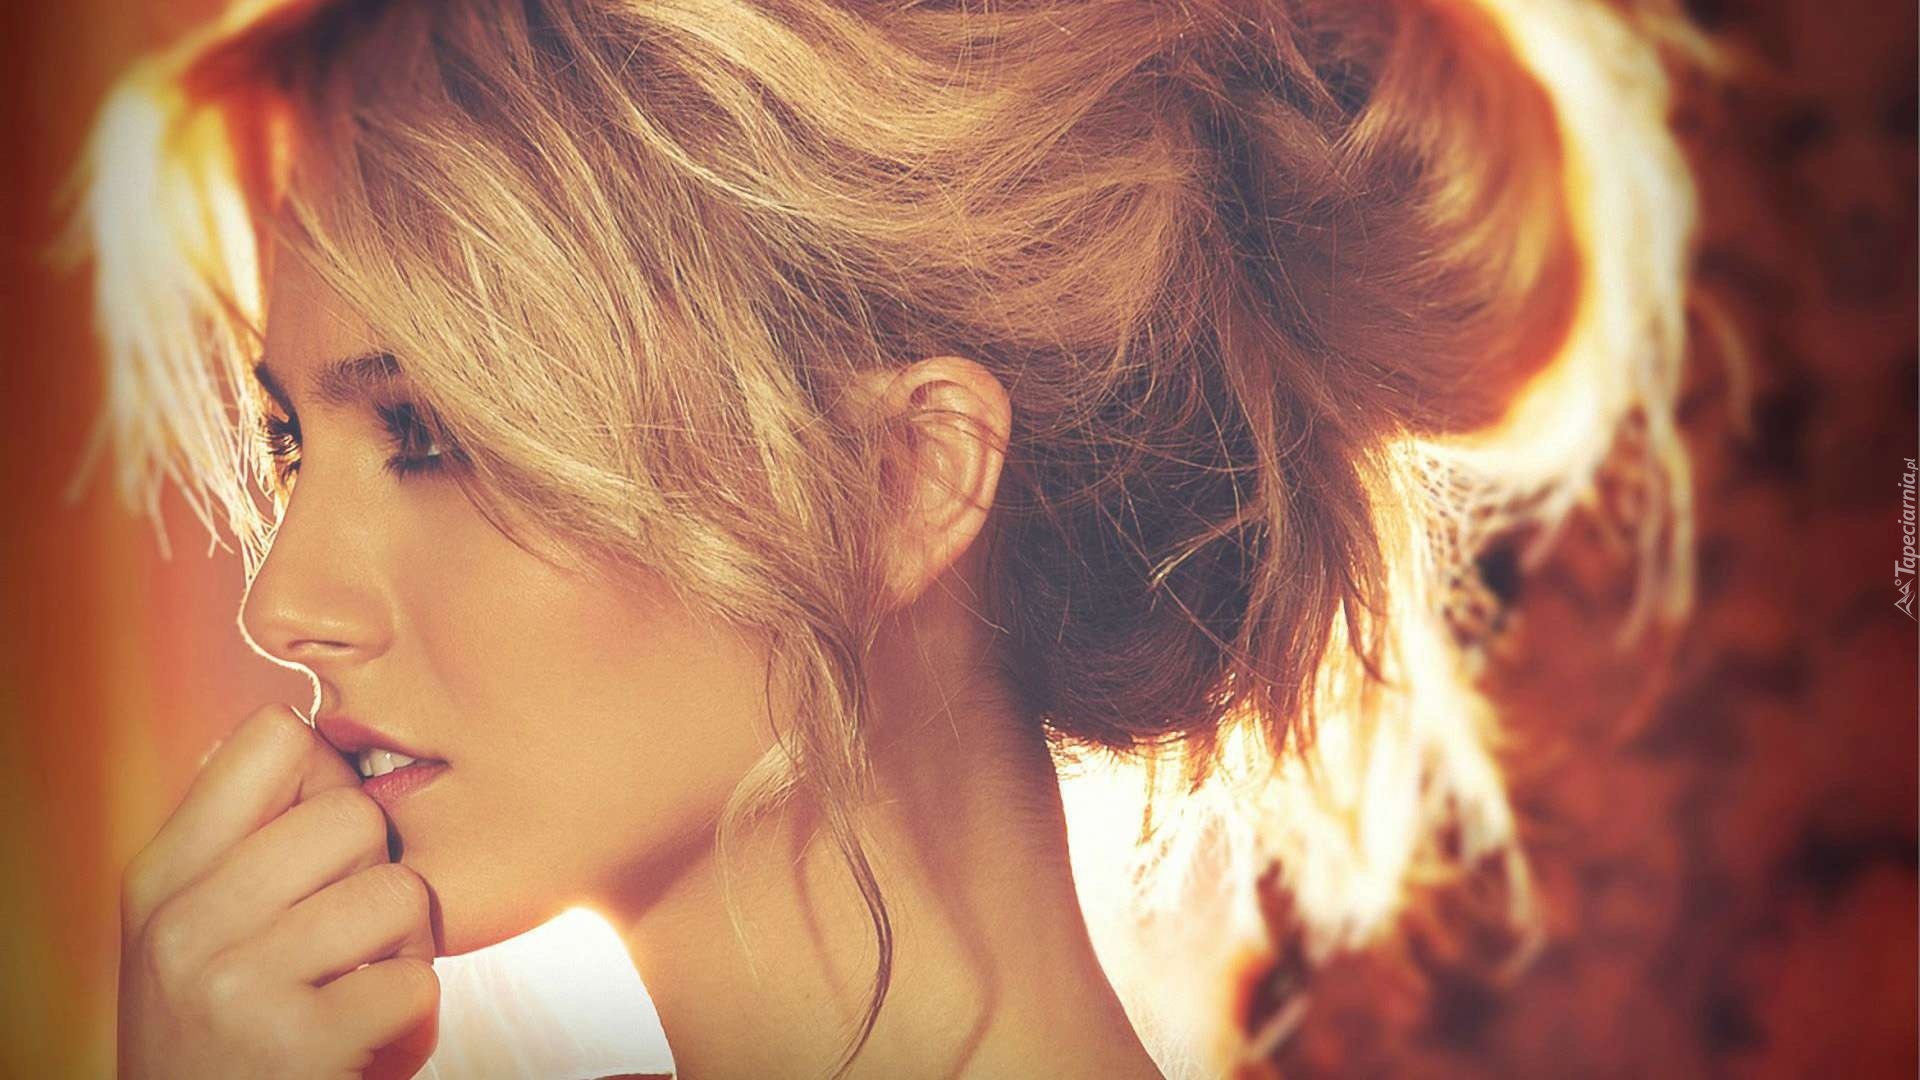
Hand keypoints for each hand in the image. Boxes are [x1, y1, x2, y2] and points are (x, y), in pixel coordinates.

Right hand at [117, 705, 439, 1078]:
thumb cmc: (232, 1033)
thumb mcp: (202, 933)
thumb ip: (249, 843)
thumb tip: (316, 733)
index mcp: (162, 876)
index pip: (274, 737)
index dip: (329, 781)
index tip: (321, 851)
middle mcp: (184, 922)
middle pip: (353, 811)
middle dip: (376, 875)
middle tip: (346, 945)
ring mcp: (233, 983)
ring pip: (397, 893)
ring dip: (402, 952)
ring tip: (356, 994)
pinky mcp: (293, 1044)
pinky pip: (414, 982)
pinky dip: (412, 1022)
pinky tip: (364, 1047)